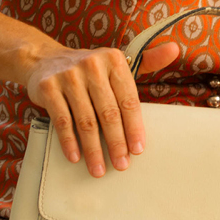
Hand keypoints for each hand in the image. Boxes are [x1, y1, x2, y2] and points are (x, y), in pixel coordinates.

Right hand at [22, 39, 181, 176]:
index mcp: (114, 60)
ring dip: (94, 149)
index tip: (138, 150)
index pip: (129, 100)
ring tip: (99, 169)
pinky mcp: (48, 88)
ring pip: (86, 120)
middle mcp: (92, 65)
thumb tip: (175, 50)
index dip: (135, 127)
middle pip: (109, 112)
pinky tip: (76, 157)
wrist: (44, 60)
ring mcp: (69, 77)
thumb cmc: (90, 68)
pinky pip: (62, 120)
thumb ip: (147, 60)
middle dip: (117, 143)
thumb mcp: (116, 62)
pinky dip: (69, 142)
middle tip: (122, 165)